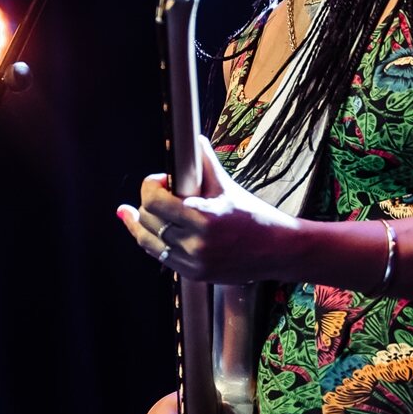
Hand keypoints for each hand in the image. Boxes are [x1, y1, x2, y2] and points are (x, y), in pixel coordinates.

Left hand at [114, 133, 298, 284]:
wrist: (278, 250)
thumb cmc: (255, 216)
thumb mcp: (228, 187)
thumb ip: (206, 163)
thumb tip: (194, 139)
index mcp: (204, 217)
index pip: (155, 202)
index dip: (149, 187)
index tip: (158, 180)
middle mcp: (197, 243)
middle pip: (148, 221)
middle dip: (145, 204)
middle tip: (155, 195)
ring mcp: (195, 262)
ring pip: (149, 242)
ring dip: (141, 225)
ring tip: (134, 213)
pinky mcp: (195, 275)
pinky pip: (162, 257)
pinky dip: (154, 242)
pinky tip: (151, 232)